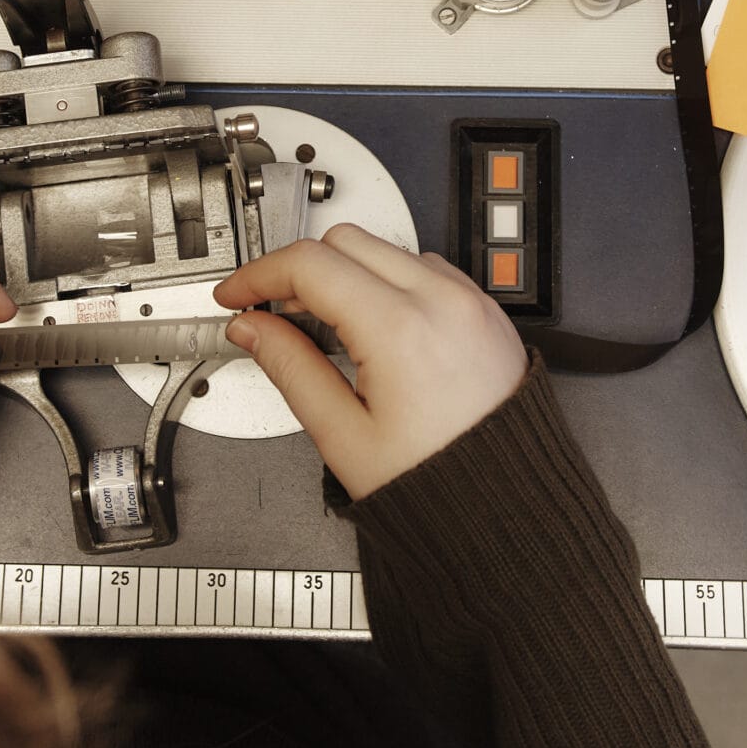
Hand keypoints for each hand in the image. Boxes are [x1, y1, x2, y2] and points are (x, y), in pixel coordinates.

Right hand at [214, 223, 526, 498]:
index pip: (309, 264)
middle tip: (274, 311)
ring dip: (345, 272)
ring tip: (325, 325)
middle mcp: (441, 301)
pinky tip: (373, 325)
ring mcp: (469, 301)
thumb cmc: (441, 484)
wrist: (507, 507)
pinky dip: (387, 282)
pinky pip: (425, 268)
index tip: (238, 296)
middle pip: (345, 241)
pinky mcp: (485, 310)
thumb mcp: (343, 436)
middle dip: (300, 269)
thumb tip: (253, 329)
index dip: (259, 275)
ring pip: (385, 247)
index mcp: (401, 329)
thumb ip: (291, 369)